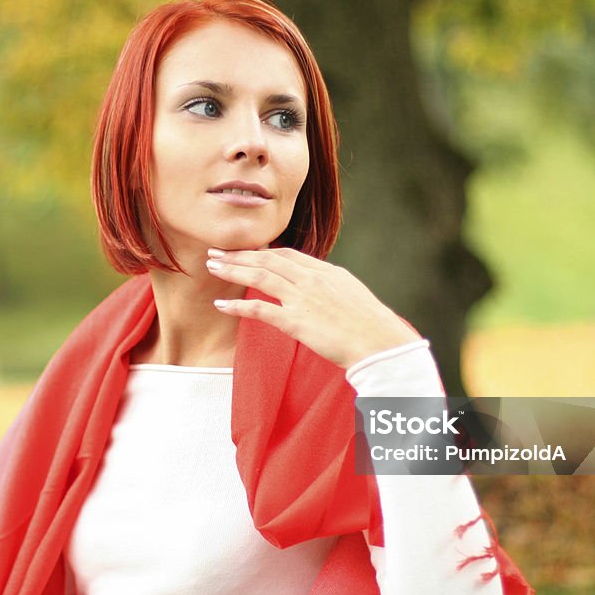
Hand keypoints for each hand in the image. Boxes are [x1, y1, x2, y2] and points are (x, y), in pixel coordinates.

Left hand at [206, 247, 421, 368]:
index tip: (246, 250)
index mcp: (326, 272)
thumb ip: (332, 288)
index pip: (288, 254)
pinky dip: (238, 306)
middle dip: (240, 254)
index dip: (263, 250)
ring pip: (259, 276)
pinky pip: (260, 309)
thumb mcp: (352, 296)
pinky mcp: (296, 321)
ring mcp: (303, 298)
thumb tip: (320, 289)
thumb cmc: (371, 326)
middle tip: (216, 251)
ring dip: (233, 269)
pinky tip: (221, 305)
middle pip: (268, 259)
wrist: (381, 343)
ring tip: (213, 267)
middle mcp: (312, 279)